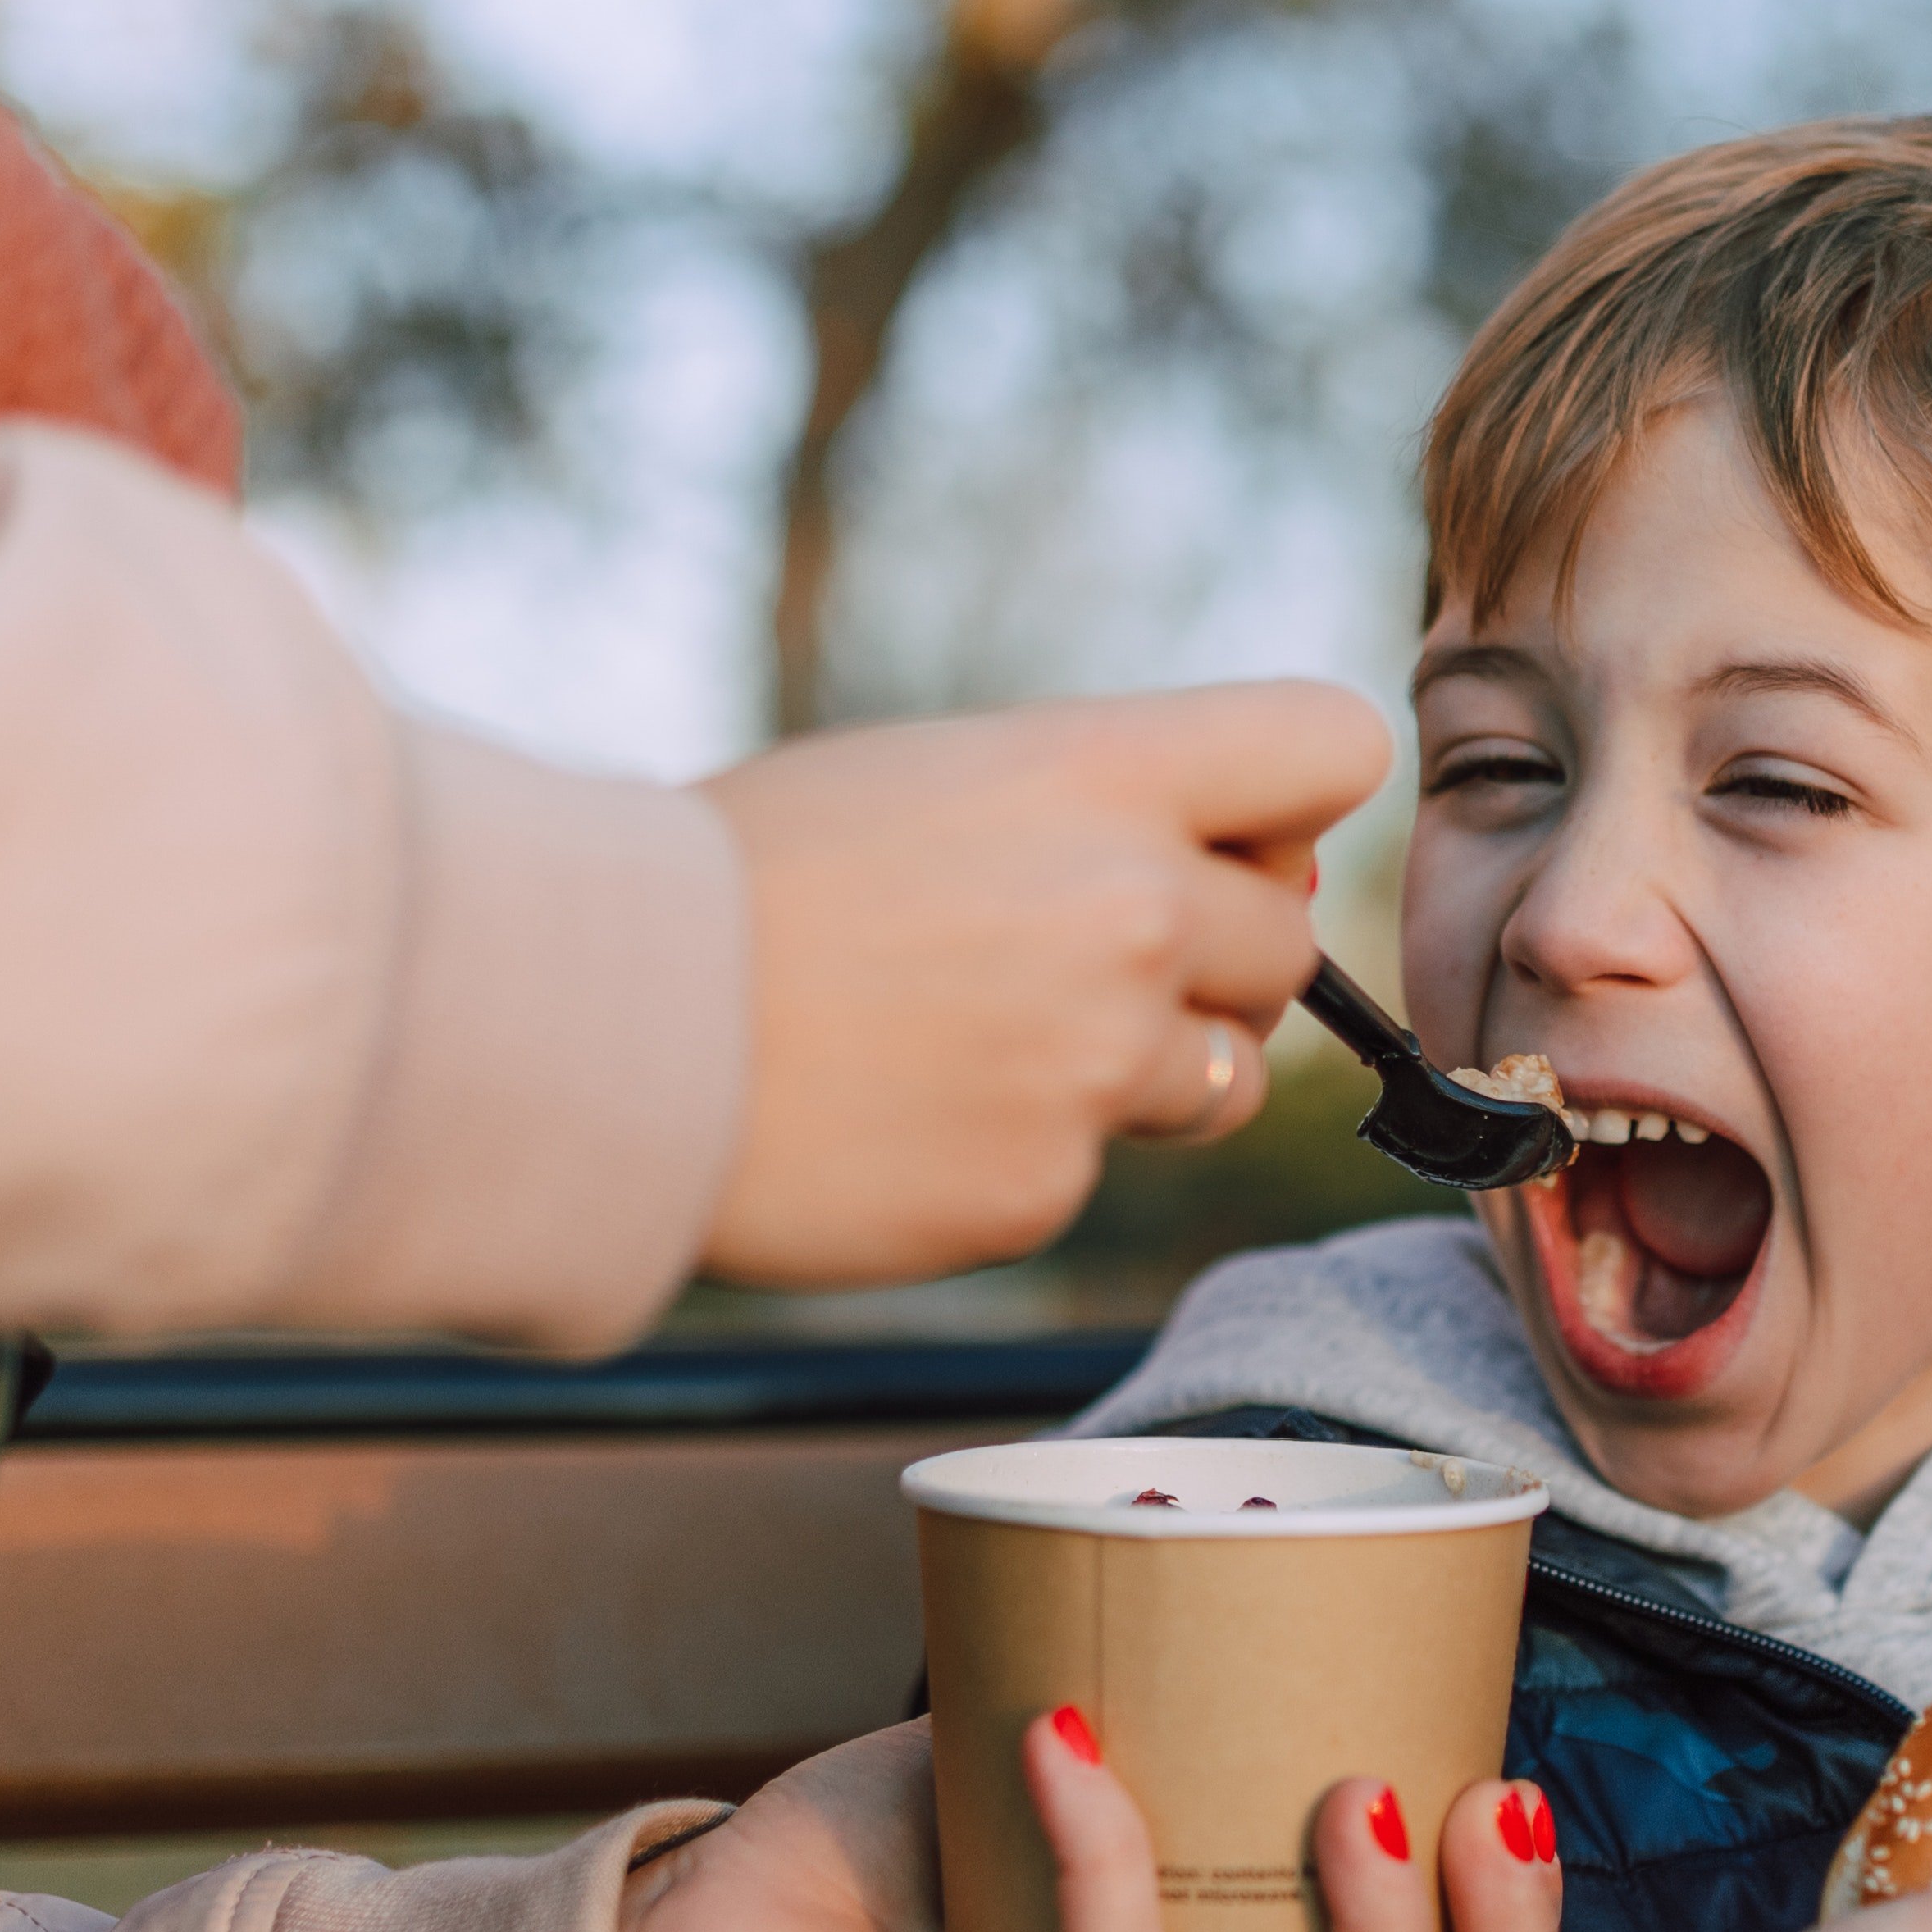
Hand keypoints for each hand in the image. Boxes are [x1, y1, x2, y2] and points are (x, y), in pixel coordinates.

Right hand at [697, 685, 1383, 1286]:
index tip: (1226, 838)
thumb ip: (1109, 807)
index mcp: (1097, 771)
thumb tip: (1271, 875)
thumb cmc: (756, 878)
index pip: (1331, 747)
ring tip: (989, 1039)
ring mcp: (1096, 1058)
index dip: (1291, 803)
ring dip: (1148, 1068)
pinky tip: (913, 1113)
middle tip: (1060, 961)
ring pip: (1230, 1076)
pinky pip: (1098, 1166)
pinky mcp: (1044, 1184)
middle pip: (1291, 941)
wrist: (601, 1022)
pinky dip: (1026, 1149)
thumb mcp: (937, 773)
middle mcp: (1127, 907)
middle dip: (1209, 960)